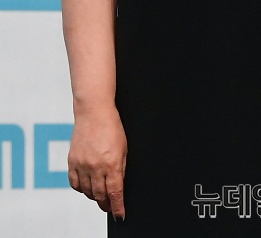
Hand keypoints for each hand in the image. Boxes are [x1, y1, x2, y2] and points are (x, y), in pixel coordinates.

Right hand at [68, 105, 127, 219]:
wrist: (93, 112)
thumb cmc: (111, 127)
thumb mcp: (123, 148)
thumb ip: (120, 168)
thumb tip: (118, 186)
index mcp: (112, 163)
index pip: (115, 193)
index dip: (118, 207)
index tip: (120, 214)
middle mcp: (96, 166)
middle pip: (100, 195)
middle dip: (106, 204)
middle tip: (110, 207)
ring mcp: (82, 165)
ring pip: (87, 192)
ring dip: (94, 197)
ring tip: (99, 195)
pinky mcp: (72, 161)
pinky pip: (74, 183)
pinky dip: (80, 188)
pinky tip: (86, 186)